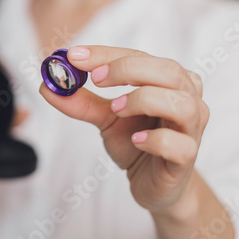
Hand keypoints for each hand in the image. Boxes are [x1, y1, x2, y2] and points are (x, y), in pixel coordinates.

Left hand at [40, 46, 209, 215]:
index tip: (73, 56)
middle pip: (169, 71)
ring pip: (181, 104)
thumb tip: (46, 85)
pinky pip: (180, 144)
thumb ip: (81, 101)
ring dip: (143, 100)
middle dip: (128, 69)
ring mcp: (192, 129)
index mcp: (168, 81)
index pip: (140, 56)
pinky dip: (155, 139)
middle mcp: (187, 99)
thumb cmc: (137, 143)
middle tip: (95, 78)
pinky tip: (136, 140)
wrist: (154, 184)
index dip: (106, 54)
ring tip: (116, 110)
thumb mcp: (106, 118)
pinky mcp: (187, 158)